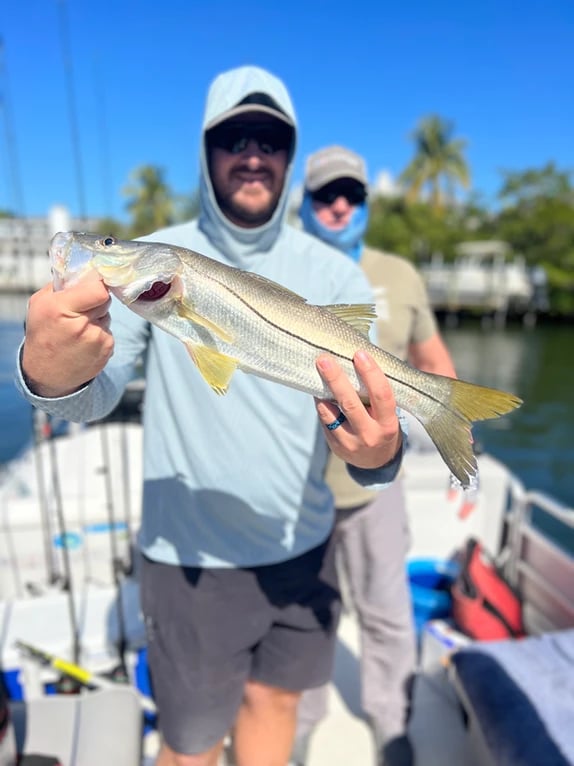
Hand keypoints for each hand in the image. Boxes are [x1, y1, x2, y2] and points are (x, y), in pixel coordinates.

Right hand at [22, 271, 112, 397]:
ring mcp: (96, 339)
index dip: (97, 285)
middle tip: (81, 309)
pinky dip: (100, 333)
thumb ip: (62, 285)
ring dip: (98, 318)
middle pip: (105, 299)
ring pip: (108, 316)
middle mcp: (81, 325)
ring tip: (79, 330)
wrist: (47, 373)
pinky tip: (85, 342)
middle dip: (96, 300)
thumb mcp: (41, 303)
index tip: (92, 286)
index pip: (99, 289)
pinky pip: (109, 331)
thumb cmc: (43, 333)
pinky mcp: (107, 350)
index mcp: (61, 308)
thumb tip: (87, 271)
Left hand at [315, 350, 401, 469]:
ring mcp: (350, 443)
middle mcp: (369, 435)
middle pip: (350, 404)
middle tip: (324, 359)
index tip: (360, 354)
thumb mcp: (387, 414)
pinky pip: (324, 420)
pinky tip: (318, 389)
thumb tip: (357, 357)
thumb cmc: (382, 425)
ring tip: (317, 370)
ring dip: (322, 391)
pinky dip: (320, 403)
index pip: (382, 395)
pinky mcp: (335, 446)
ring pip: (330, 414)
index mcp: (388, 424)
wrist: (376, 461)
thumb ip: (376, 394)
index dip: (371, 373)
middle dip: (336, 379)